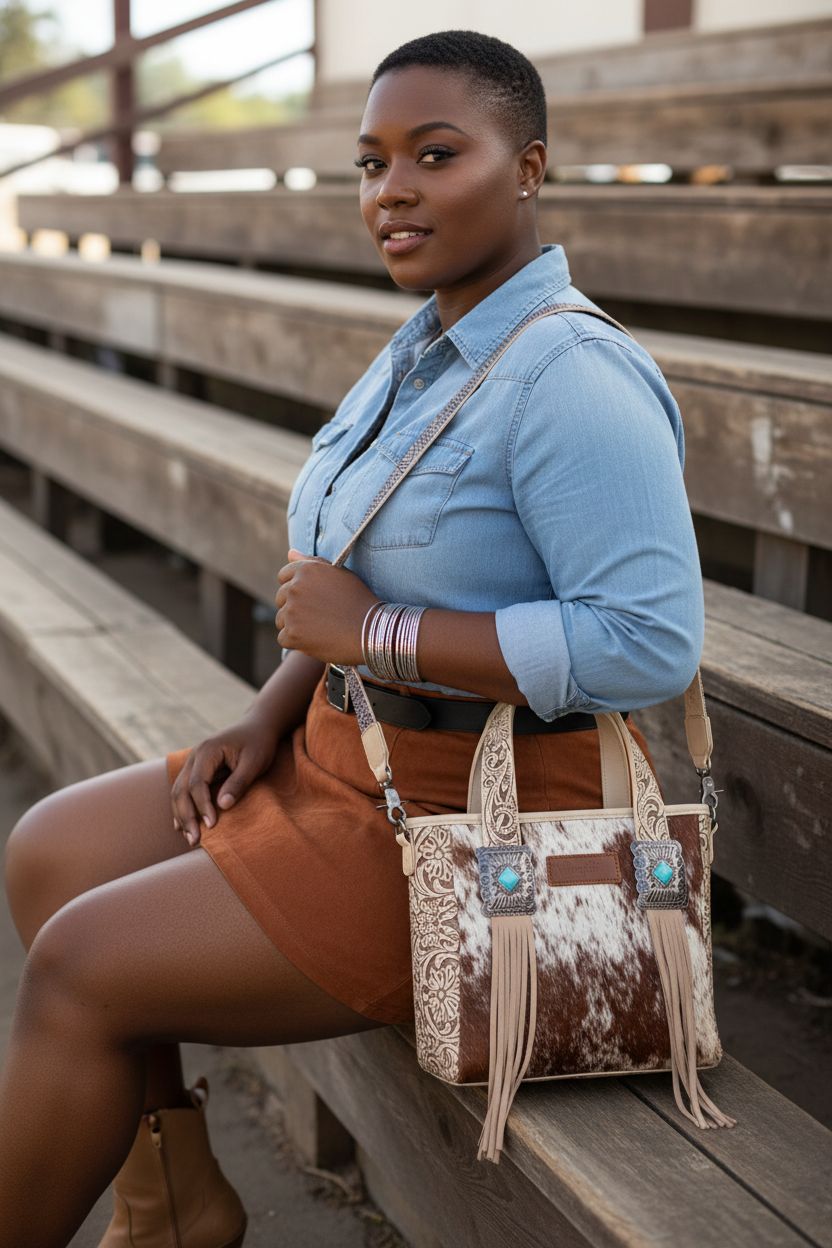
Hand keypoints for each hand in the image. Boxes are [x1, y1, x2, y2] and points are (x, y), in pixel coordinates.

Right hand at [171, 715, 279, 846]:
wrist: (257, 726)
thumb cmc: (259, 743)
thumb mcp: (254, 762)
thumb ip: (238, 782)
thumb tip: (223, 806)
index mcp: (207, 751)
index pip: (197, 784)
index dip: (202, 806)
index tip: (211, 825)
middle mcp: (194, 756)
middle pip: (180, 790)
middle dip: (186, 816)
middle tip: (195, 840)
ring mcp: (192, 763)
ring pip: (177, 792)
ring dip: (181, 816)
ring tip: (190, 839)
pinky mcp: (196, 770)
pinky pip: (182, 791)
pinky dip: (182, 809)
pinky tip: (183, 827)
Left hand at [274, 549, 378, 664]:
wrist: (371, 631)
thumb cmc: (358, 601)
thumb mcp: (339, 574)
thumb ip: (312, 562)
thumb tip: (290, 553)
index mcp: (305, 570)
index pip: (283, 576)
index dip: (296, 588)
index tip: (311, 598)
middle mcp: (295, 587)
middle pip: (280, 598)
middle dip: (295, 607)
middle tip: (319, 615)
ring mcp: (292, 611)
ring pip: (281, 619)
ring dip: (295, 625)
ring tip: (319, 628)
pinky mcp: (292, 634)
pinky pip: (284, 638)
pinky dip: (297, 642)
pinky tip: (316, 640)